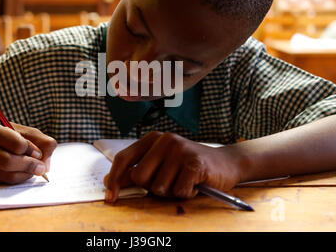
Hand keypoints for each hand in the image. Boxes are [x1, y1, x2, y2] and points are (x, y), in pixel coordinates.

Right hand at [0, 122, 56, 183]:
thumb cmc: (9, 134)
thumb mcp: (25, 131)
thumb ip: (41, 141)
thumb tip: (47, 164)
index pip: (15, 143)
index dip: (31, 149)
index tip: (38, 152)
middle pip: (7, 162)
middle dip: (29, 165)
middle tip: (41, 167)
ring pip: (7, 175)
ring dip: (26, 174)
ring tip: (33, 168)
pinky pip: (5, 182)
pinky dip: (19, 178)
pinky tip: (22, 171)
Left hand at [104, 131, 243, 202]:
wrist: (226, 163)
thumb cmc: (188, 167)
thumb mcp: (161, 165)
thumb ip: (137, 171)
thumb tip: (109, 182)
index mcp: (153, 138)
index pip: (124, 158)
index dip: (115, 179)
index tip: (111, 197)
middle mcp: (165, 140)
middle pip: (139, 177)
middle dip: (152, 187)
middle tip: (170, 181)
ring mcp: (180, 150)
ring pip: (159, 188)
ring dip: (172, 191)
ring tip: (184, 180)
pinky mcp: (195, 162)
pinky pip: (179, 191)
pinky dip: (187, 194)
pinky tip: (195, 184)